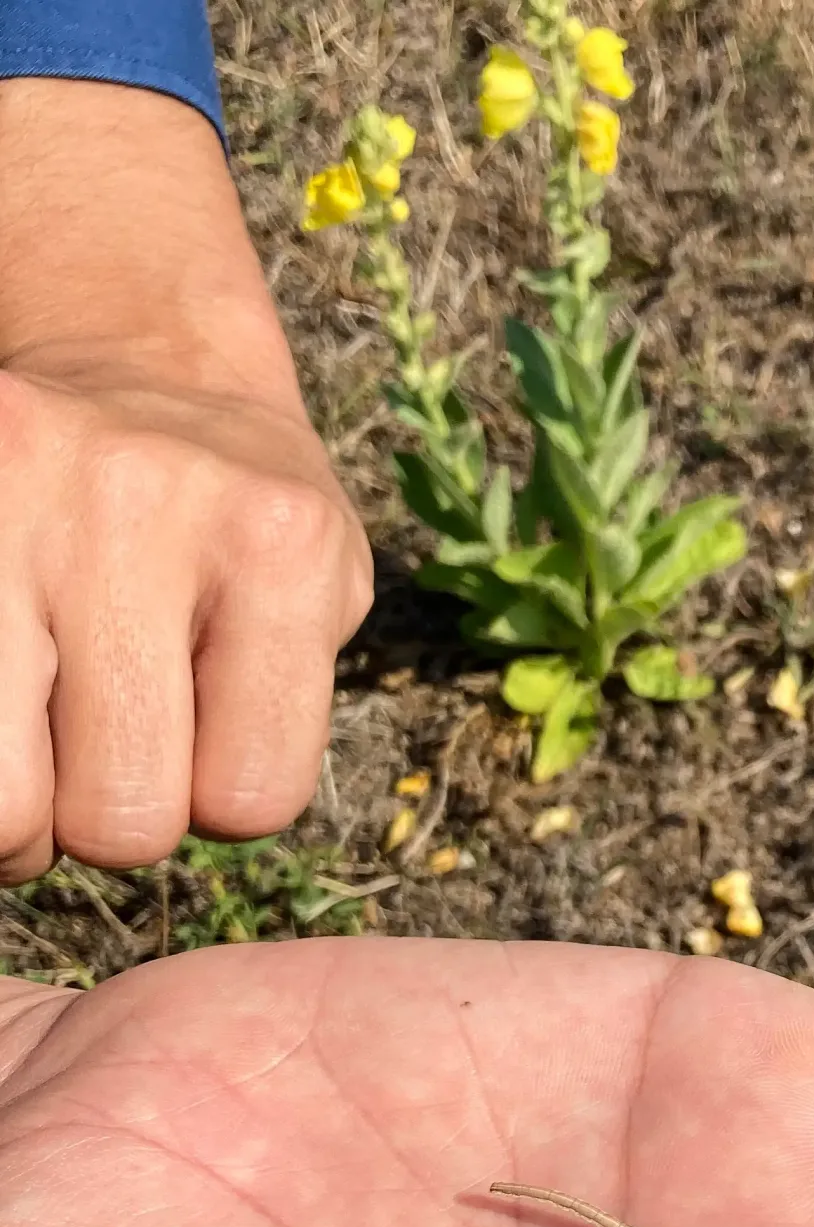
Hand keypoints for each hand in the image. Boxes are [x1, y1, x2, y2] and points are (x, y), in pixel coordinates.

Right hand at [0, 80, 371, 882]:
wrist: (145, 363)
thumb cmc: (247, 524)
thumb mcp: (325, 599)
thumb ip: (280, 717)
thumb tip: (171, 819)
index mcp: (279, 549)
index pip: (250, 800)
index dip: (226, 800)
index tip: (214, 745)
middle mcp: (142, 508)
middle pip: (118, 816)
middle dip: (118, 817)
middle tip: (116, 747)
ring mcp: (10, 494)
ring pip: (3, 802)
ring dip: (23, 810)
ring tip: (43, 746)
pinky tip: (12, 696)